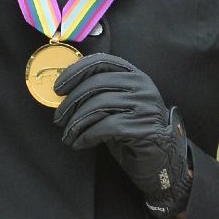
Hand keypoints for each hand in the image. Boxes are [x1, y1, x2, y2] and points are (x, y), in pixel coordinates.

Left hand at [54, 53, 190, 218]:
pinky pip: (105, 127)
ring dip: (76, 123)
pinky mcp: (143, 126)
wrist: (160, 156)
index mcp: (133, 74)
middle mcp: (141, 85)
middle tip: (58, 119)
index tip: (58, 89)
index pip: (101, 62)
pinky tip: (79, 143)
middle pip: (96, 84)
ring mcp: (144, 105)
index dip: (75, 72)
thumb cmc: (132, 129)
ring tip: (68, 136)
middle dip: (71, 102)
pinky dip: (86, 136)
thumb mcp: (115, 105)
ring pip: (98, 105)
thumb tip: (64, 91)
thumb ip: (98, 93)